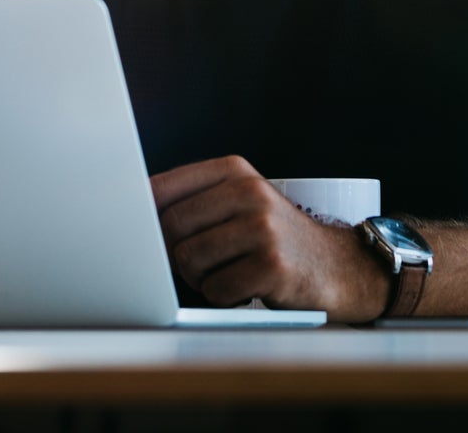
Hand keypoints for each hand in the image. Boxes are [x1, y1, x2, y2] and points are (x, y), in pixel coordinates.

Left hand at [151, 156, 389, 320]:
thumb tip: (130, 214)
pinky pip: (217, 290)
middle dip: (173, 255)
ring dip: (199, 279)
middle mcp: (249, 192)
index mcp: (234, 170)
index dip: (143, 218)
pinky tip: (245, 287)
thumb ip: (192, 200)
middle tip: (198, 263)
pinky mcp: (272, 266)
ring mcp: (263, 228)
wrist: (337, 265)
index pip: (161, 188)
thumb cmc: (274, 236)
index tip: (141, 234)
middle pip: (170, 228)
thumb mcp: (240, 201)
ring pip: (190, 260)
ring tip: (227, 272)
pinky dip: (223, 297)